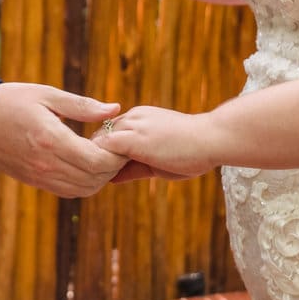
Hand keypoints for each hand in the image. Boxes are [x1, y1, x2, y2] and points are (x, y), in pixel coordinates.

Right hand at [0, 82, 121, 197]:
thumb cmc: (12, 101)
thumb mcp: (47, 95)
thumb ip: (83, 105)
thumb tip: (115, 109)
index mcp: (51, 139)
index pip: (97, 161)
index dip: (116, 155)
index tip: (121, 140)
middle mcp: (45, 164)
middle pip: (94, 180)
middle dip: (112, 167)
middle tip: (117, 148)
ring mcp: (38, 176)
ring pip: (83, 190)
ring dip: (99, 177)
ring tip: (102, 156)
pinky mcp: (33, 181)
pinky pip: (67, 191)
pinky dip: (84, 183)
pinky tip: (85, 164)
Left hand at [91, 106, 223, 179]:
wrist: (212, 138)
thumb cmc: (194, 151)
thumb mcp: (158, 161)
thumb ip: (133, 167)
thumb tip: (111, 177)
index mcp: (139, 118)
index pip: (109, 133)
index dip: (102, 153)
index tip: (97, 171)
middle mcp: (132, 118)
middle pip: (99, 135)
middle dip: (92, 156)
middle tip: (86, 179)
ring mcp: (131, 127)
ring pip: (97, 141)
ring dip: (92, 160)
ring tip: (88, 182)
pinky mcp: (132, 139)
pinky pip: (103, 149)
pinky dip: (97, 163)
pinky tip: (96, 180)